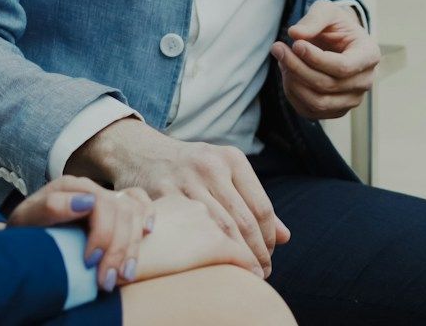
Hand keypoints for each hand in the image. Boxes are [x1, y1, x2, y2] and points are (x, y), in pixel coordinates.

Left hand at [0, 176, 154, 292]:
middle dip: (117, 250)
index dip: (101, 235)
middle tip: (105, 282)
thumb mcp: (26, 219)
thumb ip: (51, 207)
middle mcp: (93, 189)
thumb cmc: (26, 228)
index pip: (102, 205)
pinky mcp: (115, 206)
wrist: (26, 232)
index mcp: (72, 187)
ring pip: (134, 215)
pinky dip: (148, 214)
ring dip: (132, 247)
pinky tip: (147, 232)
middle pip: (122, 213)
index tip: (90, 263)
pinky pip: (140, 202)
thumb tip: (86, 202)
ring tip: (124, 276)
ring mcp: (107, 196)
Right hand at [65, 117, 288, 277]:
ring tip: (243, 273)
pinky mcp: (160, 196)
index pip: (261, 207)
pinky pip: (188, 230)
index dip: (269, 238)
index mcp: (232, 159)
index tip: (270, 255)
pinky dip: (203, 251)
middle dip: (256, 252)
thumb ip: (253, 201)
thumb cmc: (190, 169)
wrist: (139, 152)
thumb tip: (286, 237)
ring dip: (234, 256)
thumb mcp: (224, 173)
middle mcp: (211, 166)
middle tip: (261, 272)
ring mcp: (184, 181)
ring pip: (218, 228)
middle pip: (242, 221)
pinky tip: (210, 265)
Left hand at [271, 0, 378, 119]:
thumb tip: (295, 33)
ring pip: (317, 102)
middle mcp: (365, 82)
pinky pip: (309, 111)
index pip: (343, 67)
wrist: (338, 42)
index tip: (295, 44)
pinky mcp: (335, 111)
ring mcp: (351, 100)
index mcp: (369, 55)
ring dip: (292, 82)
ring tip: (282, 60)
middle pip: (327, 85)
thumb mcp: (327, 11)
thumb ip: (314, 18)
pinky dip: (293, 94)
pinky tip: (287, 73)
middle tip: (277, 48)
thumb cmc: (334, 25)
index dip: (316, 59)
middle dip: (297, 67)